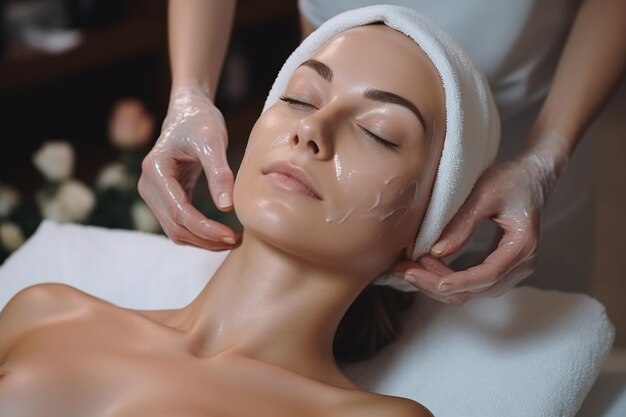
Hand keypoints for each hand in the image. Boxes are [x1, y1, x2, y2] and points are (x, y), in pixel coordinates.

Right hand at [138, 86, 238, 249]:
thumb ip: (219, 173)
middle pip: (175, 227)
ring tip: (232, 239)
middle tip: (237, 240)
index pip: (180, 213)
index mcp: (156, 170)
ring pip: (175, 230)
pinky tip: (221, 231)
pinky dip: (199, 232)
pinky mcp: (164, 196)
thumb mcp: (213, 141)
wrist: (189, 110)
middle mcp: (148, 184)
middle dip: (206, 239)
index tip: (232, 234)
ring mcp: (153, 192)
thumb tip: (226, 207)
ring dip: (202, 240)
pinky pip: (179, 223)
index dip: (206, 229)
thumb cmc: (201, 121)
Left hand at [398, 133, 569, 304]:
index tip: (424, 277)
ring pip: (473, 291)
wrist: (534, 176)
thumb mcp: (484, 193)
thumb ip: (462, 224)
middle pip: (476, 289)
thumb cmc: (512, 179)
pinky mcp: (503, 266)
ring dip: (440, 283)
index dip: (455, 281)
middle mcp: (522, 264)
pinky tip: (425, 266)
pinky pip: (474, 283)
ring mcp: (514, 269)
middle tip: (404, 269)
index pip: (487, 275)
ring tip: (409, 268)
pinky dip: (449, 278)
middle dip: (437, 283)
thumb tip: (436, 252)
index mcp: (522, 246)